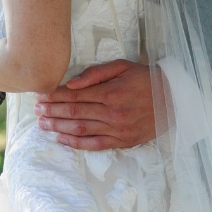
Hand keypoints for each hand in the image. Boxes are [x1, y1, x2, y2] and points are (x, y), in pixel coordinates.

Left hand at [37, 59, 159, 150]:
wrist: (174, 99)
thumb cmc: (147, 79)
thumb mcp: (124, 67)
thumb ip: (97, 74)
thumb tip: (71, 84)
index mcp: (111, 93)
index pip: (74, 96)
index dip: (54, 96)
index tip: (40, 95)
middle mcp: (112, 113)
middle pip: (73, 113)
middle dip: (51, 111)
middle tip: (36, 110)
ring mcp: (117, 129)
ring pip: (80, 130)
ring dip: (57, 127)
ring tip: (42, 124)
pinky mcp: (123, 141)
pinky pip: (94, 144)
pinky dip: (76, 143)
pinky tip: (61, 140)